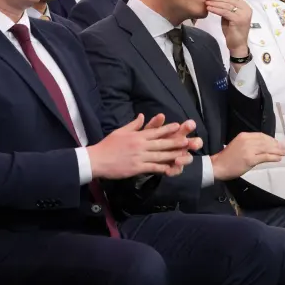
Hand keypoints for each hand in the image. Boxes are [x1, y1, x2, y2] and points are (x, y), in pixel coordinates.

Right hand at [87, 114, 201, 179]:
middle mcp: (140, 145)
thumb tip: (142, 116)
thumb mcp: (120, 131)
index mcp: (137, 136)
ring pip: (159, 155)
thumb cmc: (107, 145)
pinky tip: (170, 168)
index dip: (168, 129)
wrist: (97, 160)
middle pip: (161, 143)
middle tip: (187, 140)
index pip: (155, 131)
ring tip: (183, 153)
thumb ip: (133, 125)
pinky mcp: (137, 168)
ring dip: (173, 154)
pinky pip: (152, 167)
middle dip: (175, 142)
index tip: (178, 126)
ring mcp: (139, 157)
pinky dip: (162, 168)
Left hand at [205, 0, 252, 54]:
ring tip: (206, 2)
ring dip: (215, 2)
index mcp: (245, 7)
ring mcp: (243, 14)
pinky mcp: (238, 20)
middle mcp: (246, 9)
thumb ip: (226, 8)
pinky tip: (209, 8)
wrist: (237, 45)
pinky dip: (216, 9)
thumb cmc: (233, 32)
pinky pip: (225, 12)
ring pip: (227, 5)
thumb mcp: (229, 17)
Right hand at [211, 132, 284, 180]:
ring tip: (283, 153)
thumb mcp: (238, 145)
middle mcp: (247, 141)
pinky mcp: (251, 159)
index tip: (276, 142)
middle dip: (276, 145)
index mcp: (244, 135)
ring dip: (277, 151)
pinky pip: (265, 157)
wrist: (218, 166)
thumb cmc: (228, 157)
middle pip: (266, 141)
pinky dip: (273, 157)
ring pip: (267, 149)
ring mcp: (249, 150)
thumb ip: (250, 143)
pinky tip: (278, 158)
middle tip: (283, 148)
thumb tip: (264, 146)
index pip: (261, 135)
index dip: (271, 139)